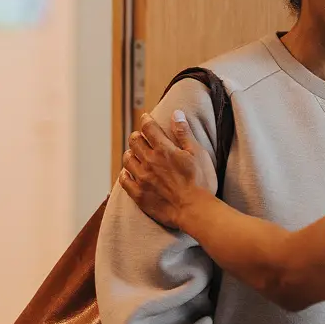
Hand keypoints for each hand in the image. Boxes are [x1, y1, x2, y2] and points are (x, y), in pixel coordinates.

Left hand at [120, 110, 217, 228]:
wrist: (194, 210)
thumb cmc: (200, 181)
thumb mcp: (197, 153)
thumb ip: (184, 133)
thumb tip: (176, 113)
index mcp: (163, 149)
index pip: (149, 128)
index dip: (146, 120)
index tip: (146, 117)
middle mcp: (149, 162)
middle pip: (134, 141)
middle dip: (137, 135)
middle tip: (141, 136)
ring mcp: (142, 179)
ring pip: (127, 159)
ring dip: (130, 153)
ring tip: (134, 153)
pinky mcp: (139, 195)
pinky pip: (124, 181)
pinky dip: (124, 174)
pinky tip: (128, 173)